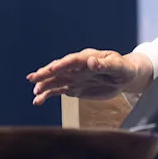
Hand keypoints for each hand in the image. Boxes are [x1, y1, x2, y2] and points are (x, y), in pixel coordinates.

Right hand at [26, 49, 152, 105]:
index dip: (63, 64)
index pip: (73, 60)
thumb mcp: (119, 67)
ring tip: (35, 92)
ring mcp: (74, 77)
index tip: (52, 69)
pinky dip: (47, 95)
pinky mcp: (73, 88)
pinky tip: (38, 100)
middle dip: (46, 73)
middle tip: (33, 78)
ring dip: (44, 85)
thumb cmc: (123, 69)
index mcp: (88, 58)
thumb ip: (106, 64)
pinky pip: (58, 90)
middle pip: (59, 69)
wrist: (124, 78)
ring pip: (55, 80)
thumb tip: (92, 61)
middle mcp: (78, 67)